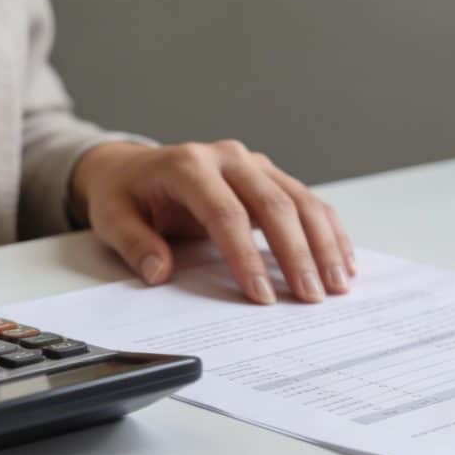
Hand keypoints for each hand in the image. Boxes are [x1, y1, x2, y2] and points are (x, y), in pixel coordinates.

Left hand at [69, 141, 356, 303]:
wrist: (132, 167)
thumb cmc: (124, 194)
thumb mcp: (112, 218)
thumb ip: (135, 244)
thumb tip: (159, 271)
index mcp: (187, 165)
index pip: (224, 212)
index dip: (245, 256)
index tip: (261, 294)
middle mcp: (226, 157)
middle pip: (272, 203)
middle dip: (296, 253)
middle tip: (310, 296)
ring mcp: (251, 163)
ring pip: (299, 199)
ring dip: (322, 242)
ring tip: (337, 284)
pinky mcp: (267, 175)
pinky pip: (305, 200)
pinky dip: (327, 230)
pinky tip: (342, 261)